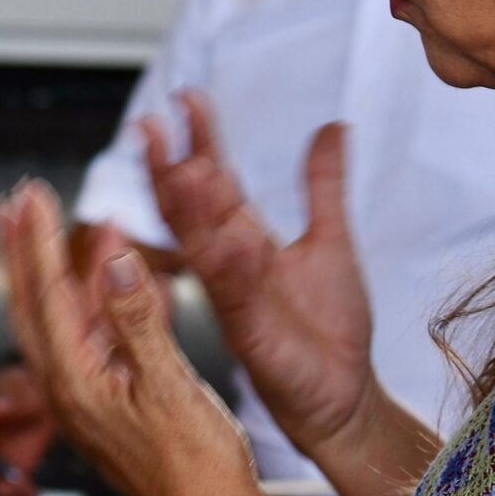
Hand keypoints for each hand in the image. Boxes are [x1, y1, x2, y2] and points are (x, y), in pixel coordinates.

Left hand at [0, 178, 271, 495]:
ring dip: (58, 270)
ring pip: (62, 320)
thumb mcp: (171, 389)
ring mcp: (88, 399)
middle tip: (8, 204)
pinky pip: (93, 340)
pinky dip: (97, 301)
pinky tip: (111, 275)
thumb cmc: (198, 471)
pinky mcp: (110, 406)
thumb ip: (139, 322)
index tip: (29, 194)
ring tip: (49, 225)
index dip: (36, 240)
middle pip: (31, 305)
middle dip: (20, 252)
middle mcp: (69, 391)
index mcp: (74, 385)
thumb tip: (114, 260)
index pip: (45, 296)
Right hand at [144, 97, 378, 460]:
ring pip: (201, 248)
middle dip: (167, 168)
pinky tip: (235, 239)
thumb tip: (333, 127)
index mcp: (243, 238)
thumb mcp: (332, 239)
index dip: (199, 140)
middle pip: (188, 209)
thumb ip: (323, 184)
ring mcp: (234, 298)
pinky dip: (234, 267)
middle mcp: (228, 264)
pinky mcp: (251, 334)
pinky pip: (236, 294)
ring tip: (185, 170)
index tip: (189, 99)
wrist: (345, 396)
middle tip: (149, 126)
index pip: (212, 179)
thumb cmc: (330, 326)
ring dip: (189, 212)